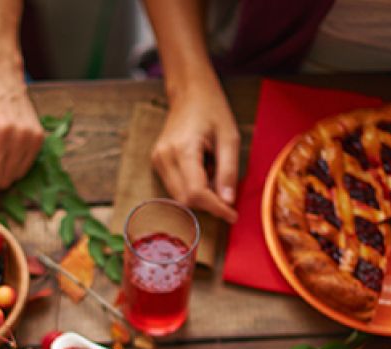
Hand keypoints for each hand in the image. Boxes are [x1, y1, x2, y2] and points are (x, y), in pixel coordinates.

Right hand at [152, 77, 238, 222]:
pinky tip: (203, 169)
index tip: (232, 215)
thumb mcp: (230, 138)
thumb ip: (229, 171)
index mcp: (183, 149)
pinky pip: (175, 187)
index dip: (215, 208)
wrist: (189, 92)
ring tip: (213, 170)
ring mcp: (158, 160)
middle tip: (227, 192)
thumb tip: (228, 202)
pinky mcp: (157, 162)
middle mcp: (164, 157)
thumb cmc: (212, 110)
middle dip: (209, 203)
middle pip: (186, 199)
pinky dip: (192, 187)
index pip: (196, 193)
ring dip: (201, 195)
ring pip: (179, 197)